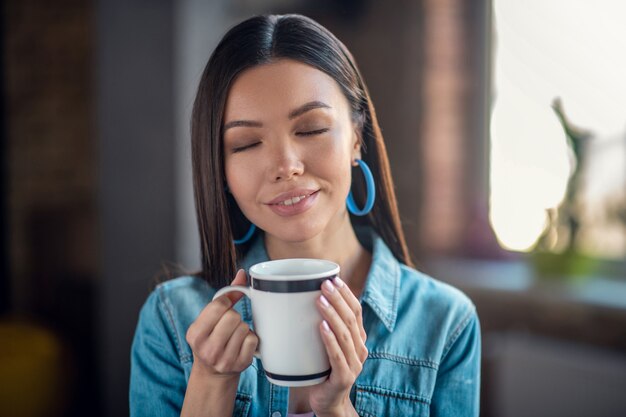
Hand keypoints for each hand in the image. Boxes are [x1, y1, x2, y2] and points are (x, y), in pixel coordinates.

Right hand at [185, 269, 258, 379]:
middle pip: (233, 317)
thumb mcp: (209, 318)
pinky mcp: (240, 365)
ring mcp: (224, 359)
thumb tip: (242, 273)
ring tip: (235, 335)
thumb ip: (226, 295)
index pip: (218, 306)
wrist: (213, 372)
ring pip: (244, 328)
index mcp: (195, 334)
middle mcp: (207, 349)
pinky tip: (242, 343)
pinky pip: (253, 340)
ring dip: (243, 328)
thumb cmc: (212, 337)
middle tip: (229, 325)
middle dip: (234, 317)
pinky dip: (251, 338)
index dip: (226, 302)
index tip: (225, 308)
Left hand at [309, 277, 367, 416]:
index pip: (356, 310)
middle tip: (323, 284)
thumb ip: (321, 325)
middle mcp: (360, 348)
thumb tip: (299, 298)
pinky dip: (330, 339)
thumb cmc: (322, 369)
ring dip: (333, 314)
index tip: (333, 278)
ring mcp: (354, 363)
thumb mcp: (325, 344)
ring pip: (345, 333)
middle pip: (352, 318)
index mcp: (357, 338)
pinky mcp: (344, 377)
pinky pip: (338, 355)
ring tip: (319, 300)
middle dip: (338, 298)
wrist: (327, 402)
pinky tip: (322, 327)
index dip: (346, 294)